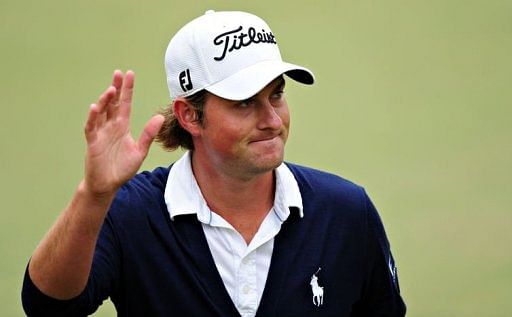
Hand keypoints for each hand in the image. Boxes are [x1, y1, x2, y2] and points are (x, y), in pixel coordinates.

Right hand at [83, 70, 163, 195]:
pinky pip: (91, 127)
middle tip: (118, 73)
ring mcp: (100, 133)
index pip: (125, 104)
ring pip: (102, 112)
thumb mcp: (140, 151)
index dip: (127, 90)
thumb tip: (160, 117)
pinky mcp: (93, 142)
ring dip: (105, 101)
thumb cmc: (122, 168)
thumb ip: (148, 134)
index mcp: (122, 126)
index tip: (129, 74)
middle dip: (116, 88)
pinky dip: (93, 118)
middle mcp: (111, 126)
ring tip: (111, 90)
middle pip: (113, 103)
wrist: (108, 184)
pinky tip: (95, 107)